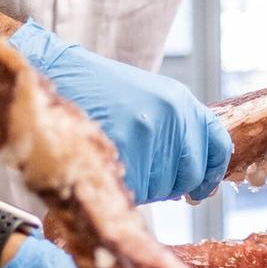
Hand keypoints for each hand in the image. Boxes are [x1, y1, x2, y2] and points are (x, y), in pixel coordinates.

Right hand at [10, 20, 228, 203]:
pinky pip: (136, 192)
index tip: (203, 186)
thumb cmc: (92, 91)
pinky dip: (122, 189)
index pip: (217, 145)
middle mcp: (172, 117)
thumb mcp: (145, 98)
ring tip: (117, 160)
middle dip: (171, 184)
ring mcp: (149, 137)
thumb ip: (174, 129)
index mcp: (180, 101)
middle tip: (145, 174)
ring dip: (143, 186)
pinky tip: (106, 168)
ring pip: (161, 188)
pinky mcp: (125, 155)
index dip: (212, 171)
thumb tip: (195, 179)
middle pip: (190, 175)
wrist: (49, 75)